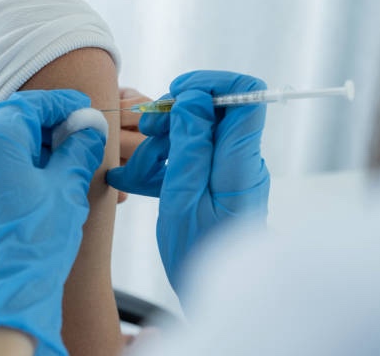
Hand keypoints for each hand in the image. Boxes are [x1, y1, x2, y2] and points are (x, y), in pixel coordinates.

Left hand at [0, 90, 106, 355]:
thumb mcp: (65, 190)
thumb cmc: (33, 243)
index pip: (31, 103)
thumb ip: (77, 151)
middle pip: (0, 116)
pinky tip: (15, 190)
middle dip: (32, 121)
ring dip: (12, 143)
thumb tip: (88, 130)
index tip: (80, 109)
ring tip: (41, 167)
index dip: (61, 103)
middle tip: (60, 139)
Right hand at [107, 71, 269, 290]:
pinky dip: (165, 164)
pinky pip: (193, 158)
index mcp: (238, 162)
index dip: (210, 85)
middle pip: (214, 111)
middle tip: (146, 134)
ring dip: (162, 144)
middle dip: (175, 116)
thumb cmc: (198, 255)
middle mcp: (240, 160)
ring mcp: (229, 171)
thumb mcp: (183, 198)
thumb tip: (195, 99)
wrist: (217, 294)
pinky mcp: (218, 183)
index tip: (176, 95)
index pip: (246, 95)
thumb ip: (190, 145)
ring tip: (133, 171)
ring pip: (197, 133)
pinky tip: (137, 179)